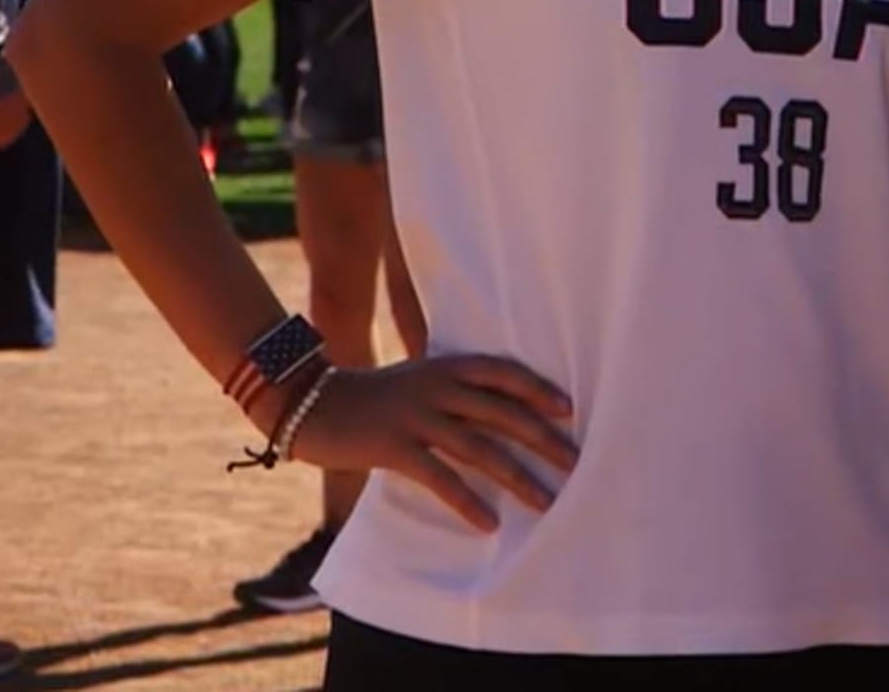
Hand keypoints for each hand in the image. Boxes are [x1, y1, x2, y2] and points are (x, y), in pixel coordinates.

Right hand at [282, 355, 579, 531]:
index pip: (504, 373)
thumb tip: (502, 412)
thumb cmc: (375, 395)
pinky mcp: (395, 447)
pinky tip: (489, 522)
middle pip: (503, 414)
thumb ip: (456, 389)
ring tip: (546, 500)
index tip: (570, 410)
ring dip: (517, 477)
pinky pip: (440, 477)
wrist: (311, 403)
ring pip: (479, 448)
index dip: (538, 390)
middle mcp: (438, 388)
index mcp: (447, 367)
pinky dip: (467, 501)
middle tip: (577, 463)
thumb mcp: (420, 379)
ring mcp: (417, 416)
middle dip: (543, 440)